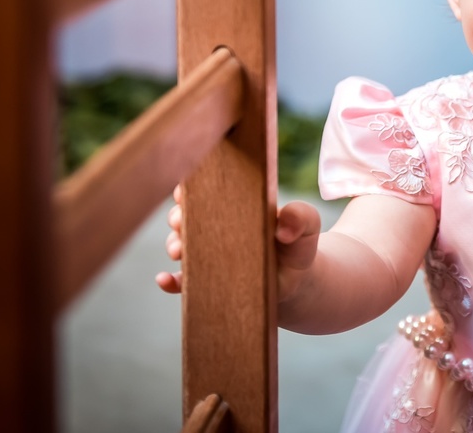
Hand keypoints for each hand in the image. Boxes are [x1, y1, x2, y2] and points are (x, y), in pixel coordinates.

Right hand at [154, 185, 323, 299]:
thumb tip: (283, 228)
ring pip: (180, 246)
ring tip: (179, 250)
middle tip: (181, 221)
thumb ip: (302, 217)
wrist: (297, 284)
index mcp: (234, 207)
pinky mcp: (208, 282)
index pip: (205, 191)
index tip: (184, 191)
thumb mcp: (307, 227)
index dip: (191, 188)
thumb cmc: (298, 247)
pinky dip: (171, 282)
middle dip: (178, 217)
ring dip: (174, 245)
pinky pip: (182, 282)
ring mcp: (208, 256)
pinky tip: (165, 281)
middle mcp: (215, 228)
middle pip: (185, 216)